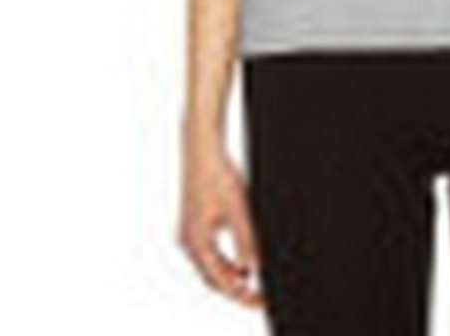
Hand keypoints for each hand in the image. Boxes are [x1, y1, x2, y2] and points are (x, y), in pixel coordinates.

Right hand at [177, 138, 264, 308]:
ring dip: (230, 278)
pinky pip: (209, 255)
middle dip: (236, 291)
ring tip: (254, 284)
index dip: (242, 295)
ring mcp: (189, 234)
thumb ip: (246, 239)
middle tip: (260, 297)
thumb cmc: (217, 174)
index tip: (261, 301)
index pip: (220, 282)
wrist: (201, 148)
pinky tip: (242, 263)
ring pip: (210, 268)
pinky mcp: (194, 225)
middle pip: (212, 280)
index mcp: (197, 242)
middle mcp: (188, 242)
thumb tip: (254, 269)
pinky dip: (225, 264)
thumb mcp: (238, 208)